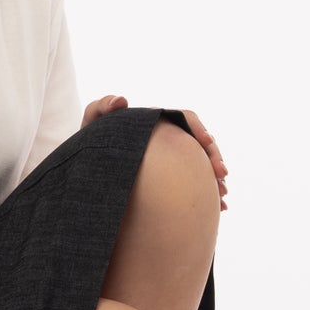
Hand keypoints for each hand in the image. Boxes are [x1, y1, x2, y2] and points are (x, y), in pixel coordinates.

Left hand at [81, 96, 228, 211]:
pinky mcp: (172, 179)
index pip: (187, 119)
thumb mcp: (92, 121)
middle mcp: (170, 139)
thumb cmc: (89, 140)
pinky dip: (209, 195)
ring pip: (203, 167)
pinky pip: (196, 185)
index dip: (199, 129)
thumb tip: (122, 100)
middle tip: (221, 176)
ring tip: (223, 197)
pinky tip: (219, 208)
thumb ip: (102, 106)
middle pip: (201, 145)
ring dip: (216, 180)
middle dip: (215, 158)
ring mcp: (173, 160)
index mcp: (158, 122)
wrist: (86, 166)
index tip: (206, 142)